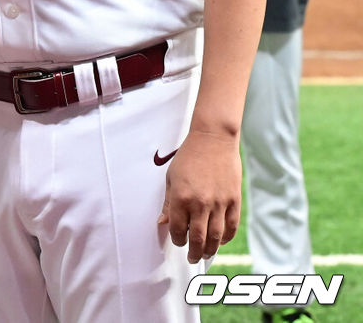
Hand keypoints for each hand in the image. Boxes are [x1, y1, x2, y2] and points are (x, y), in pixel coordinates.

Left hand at [158, 129, 241, 261]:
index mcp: (181, 197)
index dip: (177, 239)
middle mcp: (200, 203)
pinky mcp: (234, 200)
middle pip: (198, 239)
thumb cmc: (188, 157)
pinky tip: (221, 241)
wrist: (213, 140)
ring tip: (206, 254)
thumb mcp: (171, 177)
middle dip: (194, 252)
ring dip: (210, 250)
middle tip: (192, 257)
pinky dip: (226, 238)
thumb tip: (163, 222)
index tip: (177, 241)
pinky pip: (231, 226)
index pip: (178, 229)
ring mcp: (219, 203)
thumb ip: (169, 203)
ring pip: (216, 237)